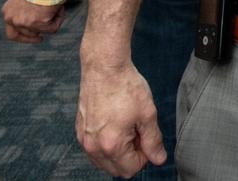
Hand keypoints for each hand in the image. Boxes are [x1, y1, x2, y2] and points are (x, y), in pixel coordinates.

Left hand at [2, 0, 64, 42]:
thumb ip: (26, 11)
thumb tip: (37, 19)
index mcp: (7, 11)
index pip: (11, 32)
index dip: (22, 37)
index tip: (32, 37)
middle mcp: (12, 19)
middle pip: (22, 35)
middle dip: (31, 37)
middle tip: (40, 38)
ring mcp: (24, 22)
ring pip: (40, 31)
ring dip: (50, 21)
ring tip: (56, 8)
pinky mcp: (38, 23)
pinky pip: (53, 28)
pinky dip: (59, 19)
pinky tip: (59, 8)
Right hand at [76, 60, 166, 176]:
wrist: (104, 67)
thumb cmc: (125, 86)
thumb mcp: (147, 114)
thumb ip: (153, 141)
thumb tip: (158, 159)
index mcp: (111, 145)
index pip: (131, 169)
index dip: (144, 156)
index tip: (146, 137)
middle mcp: (92, 146)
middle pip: (116, 169)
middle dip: (130, 156)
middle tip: (137, 132)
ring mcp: (84, 139)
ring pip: (104, 161)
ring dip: (118, 151)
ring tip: (127, 126)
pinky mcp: (80, 130)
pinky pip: (94, 149)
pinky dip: (106, 143)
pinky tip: (115, 122)